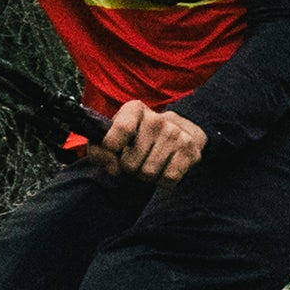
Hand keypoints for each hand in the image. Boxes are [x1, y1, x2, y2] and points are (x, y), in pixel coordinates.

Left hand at [90, 98, 207, 184]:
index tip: (114, 151)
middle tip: (137, 159)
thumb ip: (99, 150)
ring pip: (148, 173)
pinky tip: (165, 168)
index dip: (110, 150)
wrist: (182, 130)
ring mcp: (175, 134)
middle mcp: (156, 119)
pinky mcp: (190, 151)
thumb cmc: (140, 136)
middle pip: (130, 163)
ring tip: (151, 163)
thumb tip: (111, 168)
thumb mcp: (115, 135)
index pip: (117, 133)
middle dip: (131, 168)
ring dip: (147, 175)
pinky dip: (164, 180)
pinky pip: (168, 178)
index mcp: (134, 109)